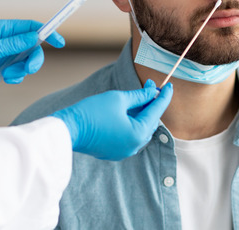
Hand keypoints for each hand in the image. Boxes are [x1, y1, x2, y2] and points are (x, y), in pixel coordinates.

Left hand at [0, 19, 64, 83]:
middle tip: (29, 70)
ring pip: (26, 60)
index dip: (47, 32)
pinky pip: (18, 71)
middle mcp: (7, 40)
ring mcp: (6, 53)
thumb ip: (14, 43)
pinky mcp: (3, 66)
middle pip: (33, 47)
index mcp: (4, 29)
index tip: (60, 43)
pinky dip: (14, 76)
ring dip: (21, 70)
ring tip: (7, 75)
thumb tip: (35, 36)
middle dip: (33, 59)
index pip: (31, 27)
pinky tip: (4, 79)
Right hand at [51, 80, 173, 160]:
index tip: (169, 85)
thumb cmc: (92, 112)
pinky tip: (129, 110)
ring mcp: (124, 151)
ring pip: (140, 129)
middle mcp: (134, 146)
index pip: (156, 111)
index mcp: (138, 134)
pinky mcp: (114, 151)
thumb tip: (152, 92)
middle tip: (151, 86)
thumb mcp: (118, 99)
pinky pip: (129, 135)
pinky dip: (132, 122)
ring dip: (141, 113)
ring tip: (140, 96)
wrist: (69, 129)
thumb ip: (139, 96)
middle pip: (149, 122)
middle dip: (151, 103)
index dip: (163, 96)